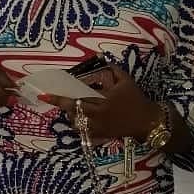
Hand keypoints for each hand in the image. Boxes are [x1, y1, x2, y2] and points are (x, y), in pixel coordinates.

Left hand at [41, 66, 156, 142]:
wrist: (146, 121)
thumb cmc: (136, 99)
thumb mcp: (126, 80)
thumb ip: (112, 69)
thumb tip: (99, 59)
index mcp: (105, 98)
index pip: (79, 94)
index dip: (63, 93)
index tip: (48, 91)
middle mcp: (99, 113)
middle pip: (74, 108)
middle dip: (59, 102)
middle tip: (47, 97)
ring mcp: (99, 126)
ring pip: (76, 121)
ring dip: (69, 113)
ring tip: (68, 106)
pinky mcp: (100, 135)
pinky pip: (82, 132)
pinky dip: (77, 124)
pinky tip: (77, 117)